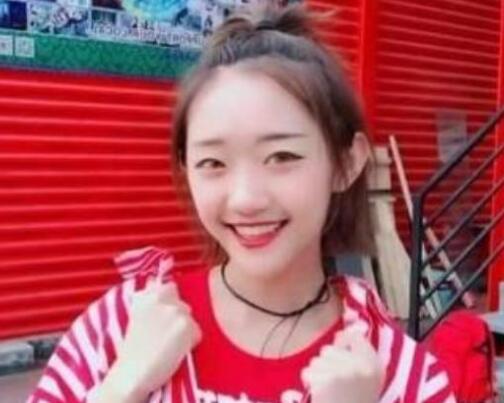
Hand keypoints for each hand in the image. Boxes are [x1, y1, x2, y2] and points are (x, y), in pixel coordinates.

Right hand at [99, 281, 201, 401]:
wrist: (132, 373)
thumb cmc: (132, 349)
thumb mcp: (136, 315)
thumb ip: (148, 297)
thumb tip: (155, 281)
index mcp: (147, 294)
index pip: (170, 288)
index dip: (170, 303)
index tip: (163, 317)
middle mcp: (162, 298)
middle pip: (183, 305)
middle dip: (178, 318)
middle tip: (164, 336)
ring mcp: (176, 310)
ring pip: (190, 319)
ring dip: (184, 330)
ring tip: (167, 345)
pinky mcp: (187, 325)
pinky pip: (197, 333)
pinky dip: (190, 343)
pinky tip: (175, 352)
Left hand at [301, 329, 383, 402]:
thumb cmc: (354, 402)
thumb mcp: (366, 382)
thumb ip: (357, 357)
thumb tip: (342, 333)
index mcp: (376, 366)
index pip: (354, 338)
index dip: (343, 343)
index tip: (340, 353)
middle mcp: (363, 366)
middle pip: (329, 349)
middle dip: (326, 365)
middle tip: (335, 387)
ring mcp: (345, 371)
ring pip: (316, 361)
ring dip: (316, 375)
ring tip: (328, 394)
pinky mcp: (327, 380)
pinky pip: (308, 372)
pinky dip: (309, 384)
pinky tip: (319, 397)